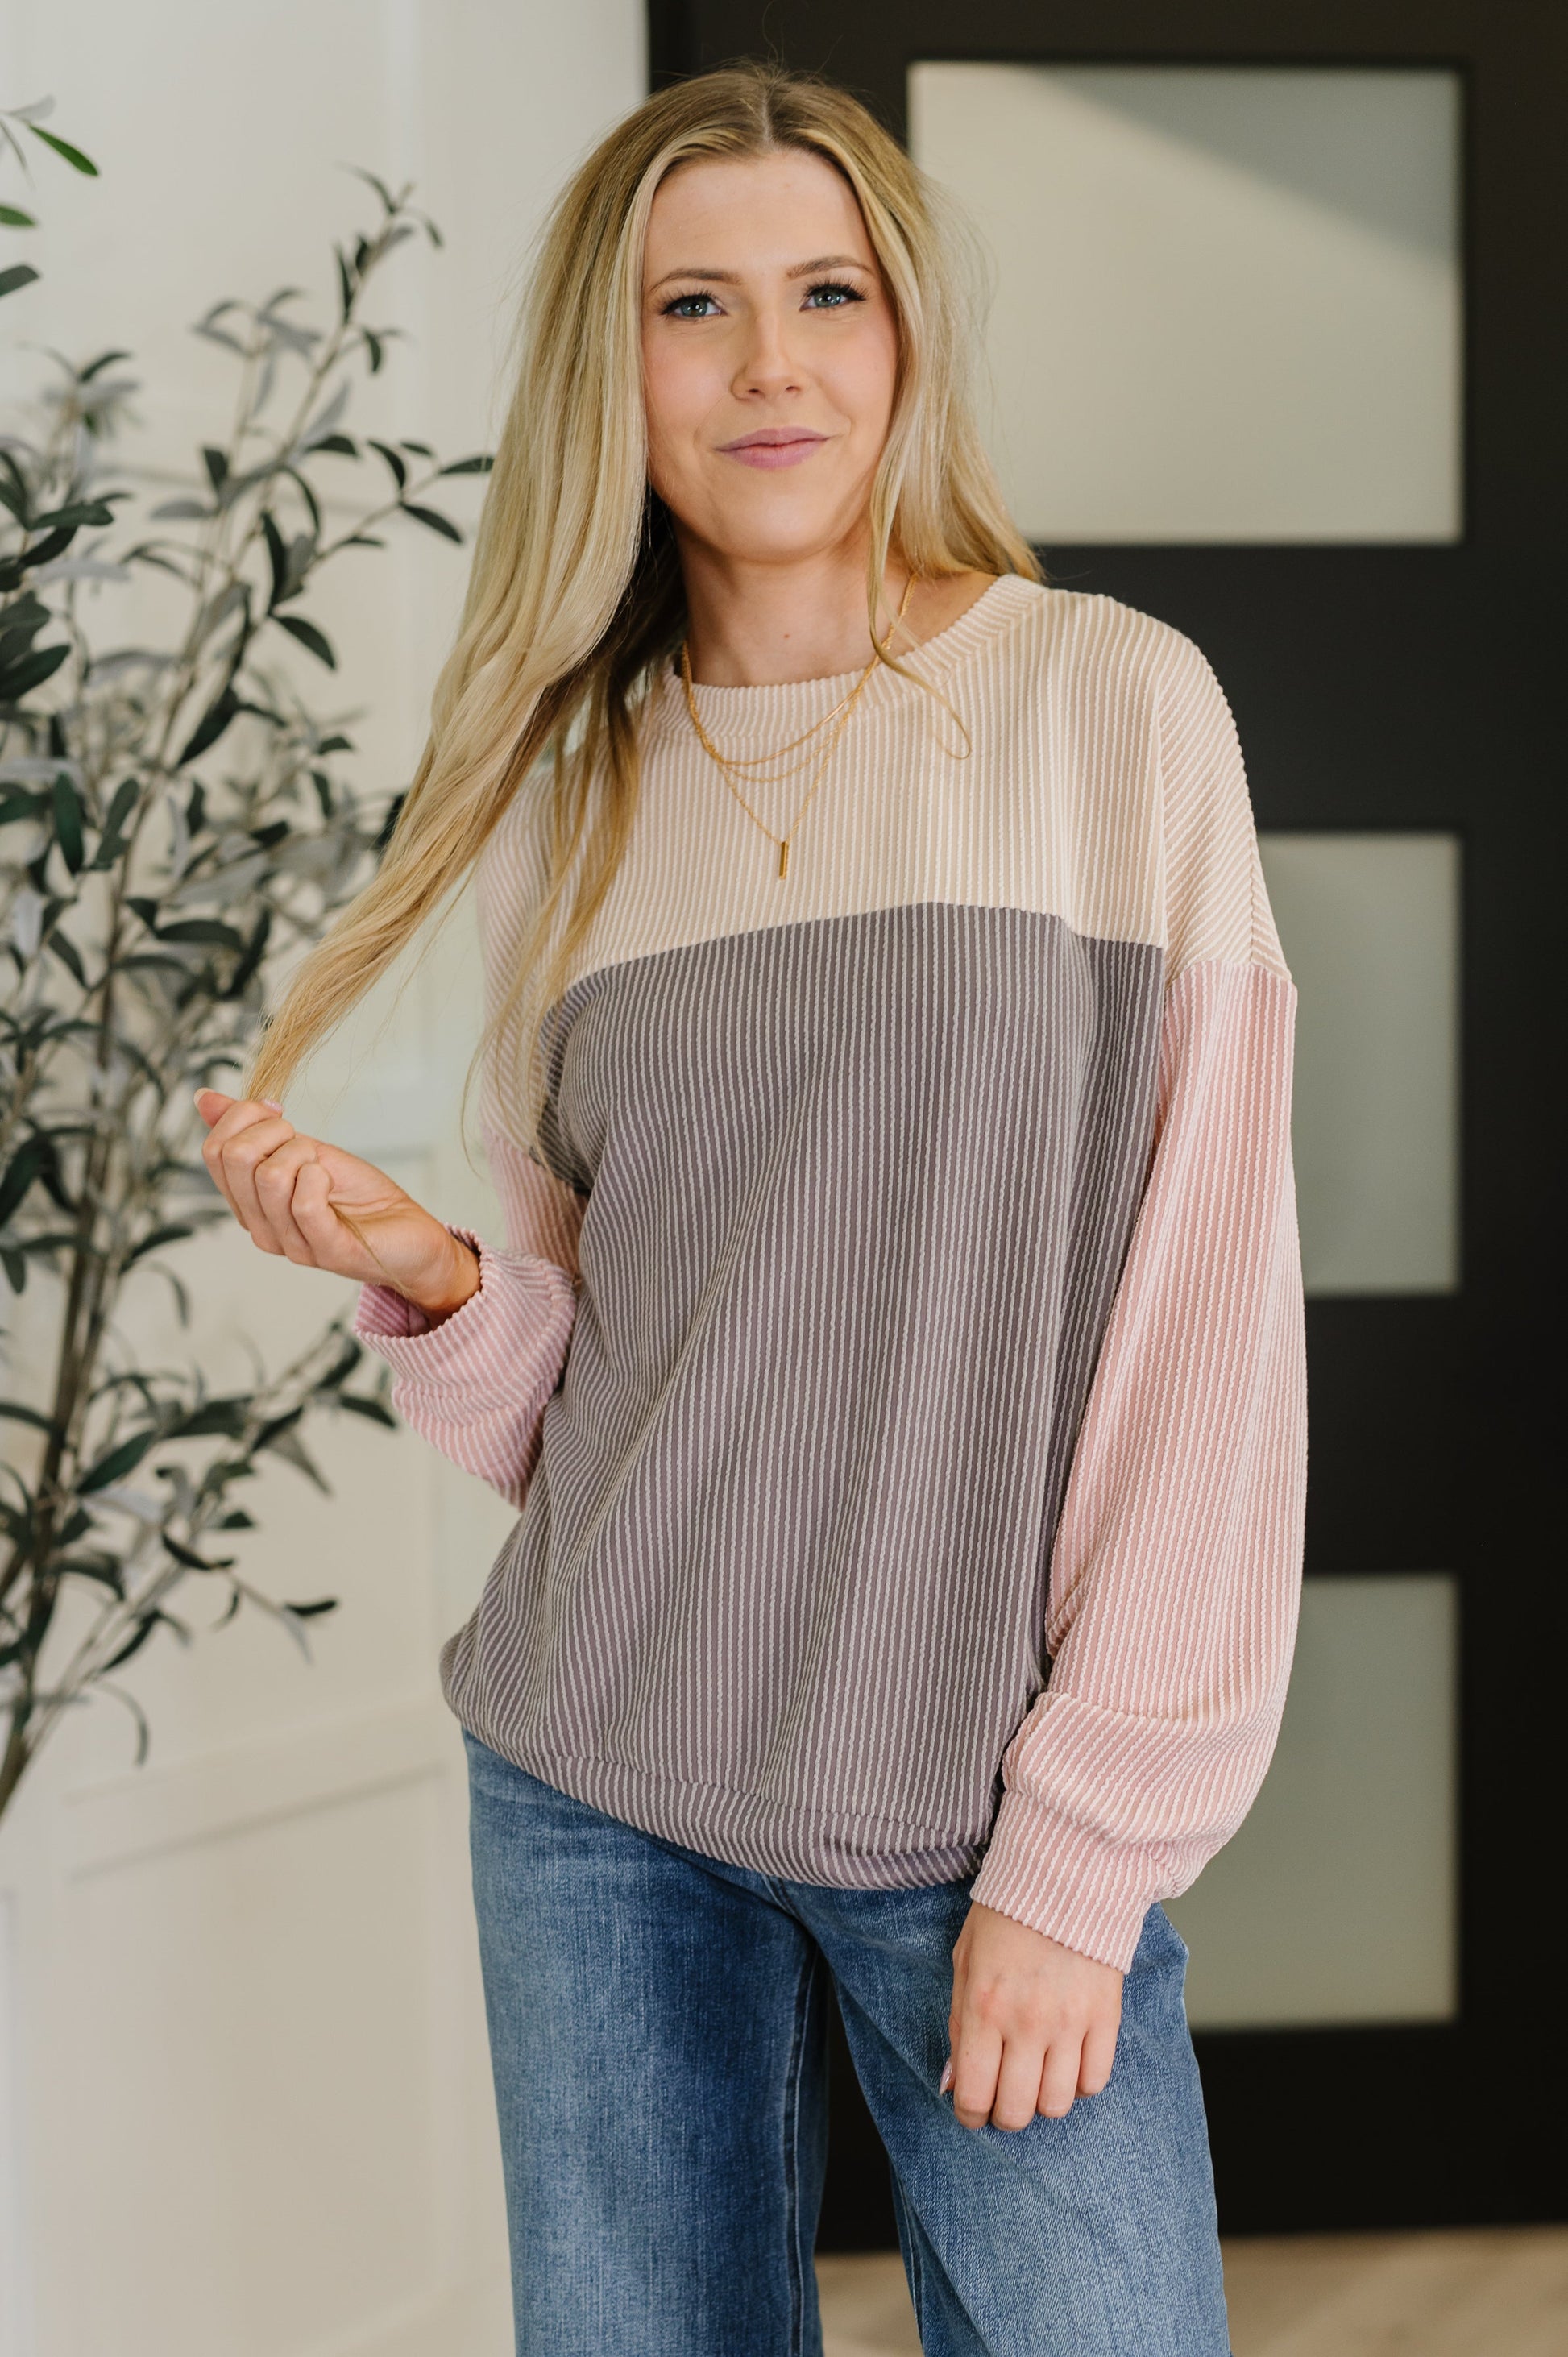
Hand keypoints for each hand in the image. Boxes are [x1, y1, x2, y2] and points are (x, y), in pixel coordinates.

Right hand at [194, 1088, 479, 1320]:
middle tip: (303, 1138)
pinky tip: (330, 1179)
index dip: (242, 1116)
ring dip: (303, 1153)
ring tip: (322, 1166)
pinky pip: (303, 1203)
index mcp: (248, 1203)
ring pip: (268, 1177)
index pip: (214, 1151)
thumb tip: (204, 1098)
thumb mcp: (303, 1150)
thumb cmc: (357, 1195)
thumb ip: (256, 1131)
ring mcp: (289, 1243)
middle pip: (234, 1159)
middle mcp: (260, 1227)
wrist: (407, 1233)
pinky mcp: (325, 1251)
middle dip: (271, 1129)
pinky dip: (318, 1177)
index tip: (276, 1110)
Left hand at [944, 1900, 1122, 2130]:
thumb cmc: (1005, 1916)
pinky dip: (1080, 2081)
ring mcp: (1070, 2022)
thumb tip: (953, 2084)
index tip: (973, 2108)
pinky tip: (1069, 2059)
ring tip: (1038, 2075)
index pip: (974, 2094)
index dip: (970, 2114)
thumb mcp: (964, 1961)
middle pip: (1017, 2111)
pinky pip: (1095, 2081)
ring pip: (1058, 2104)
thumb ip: (957, 2025)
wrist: (1064, 1874)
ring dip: (1043, 2099)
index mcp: (983, 2007)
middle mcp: (1026, 2022)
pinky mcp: (1106, 2017)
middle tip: (1005, 2094)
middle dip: (1005, 2114)